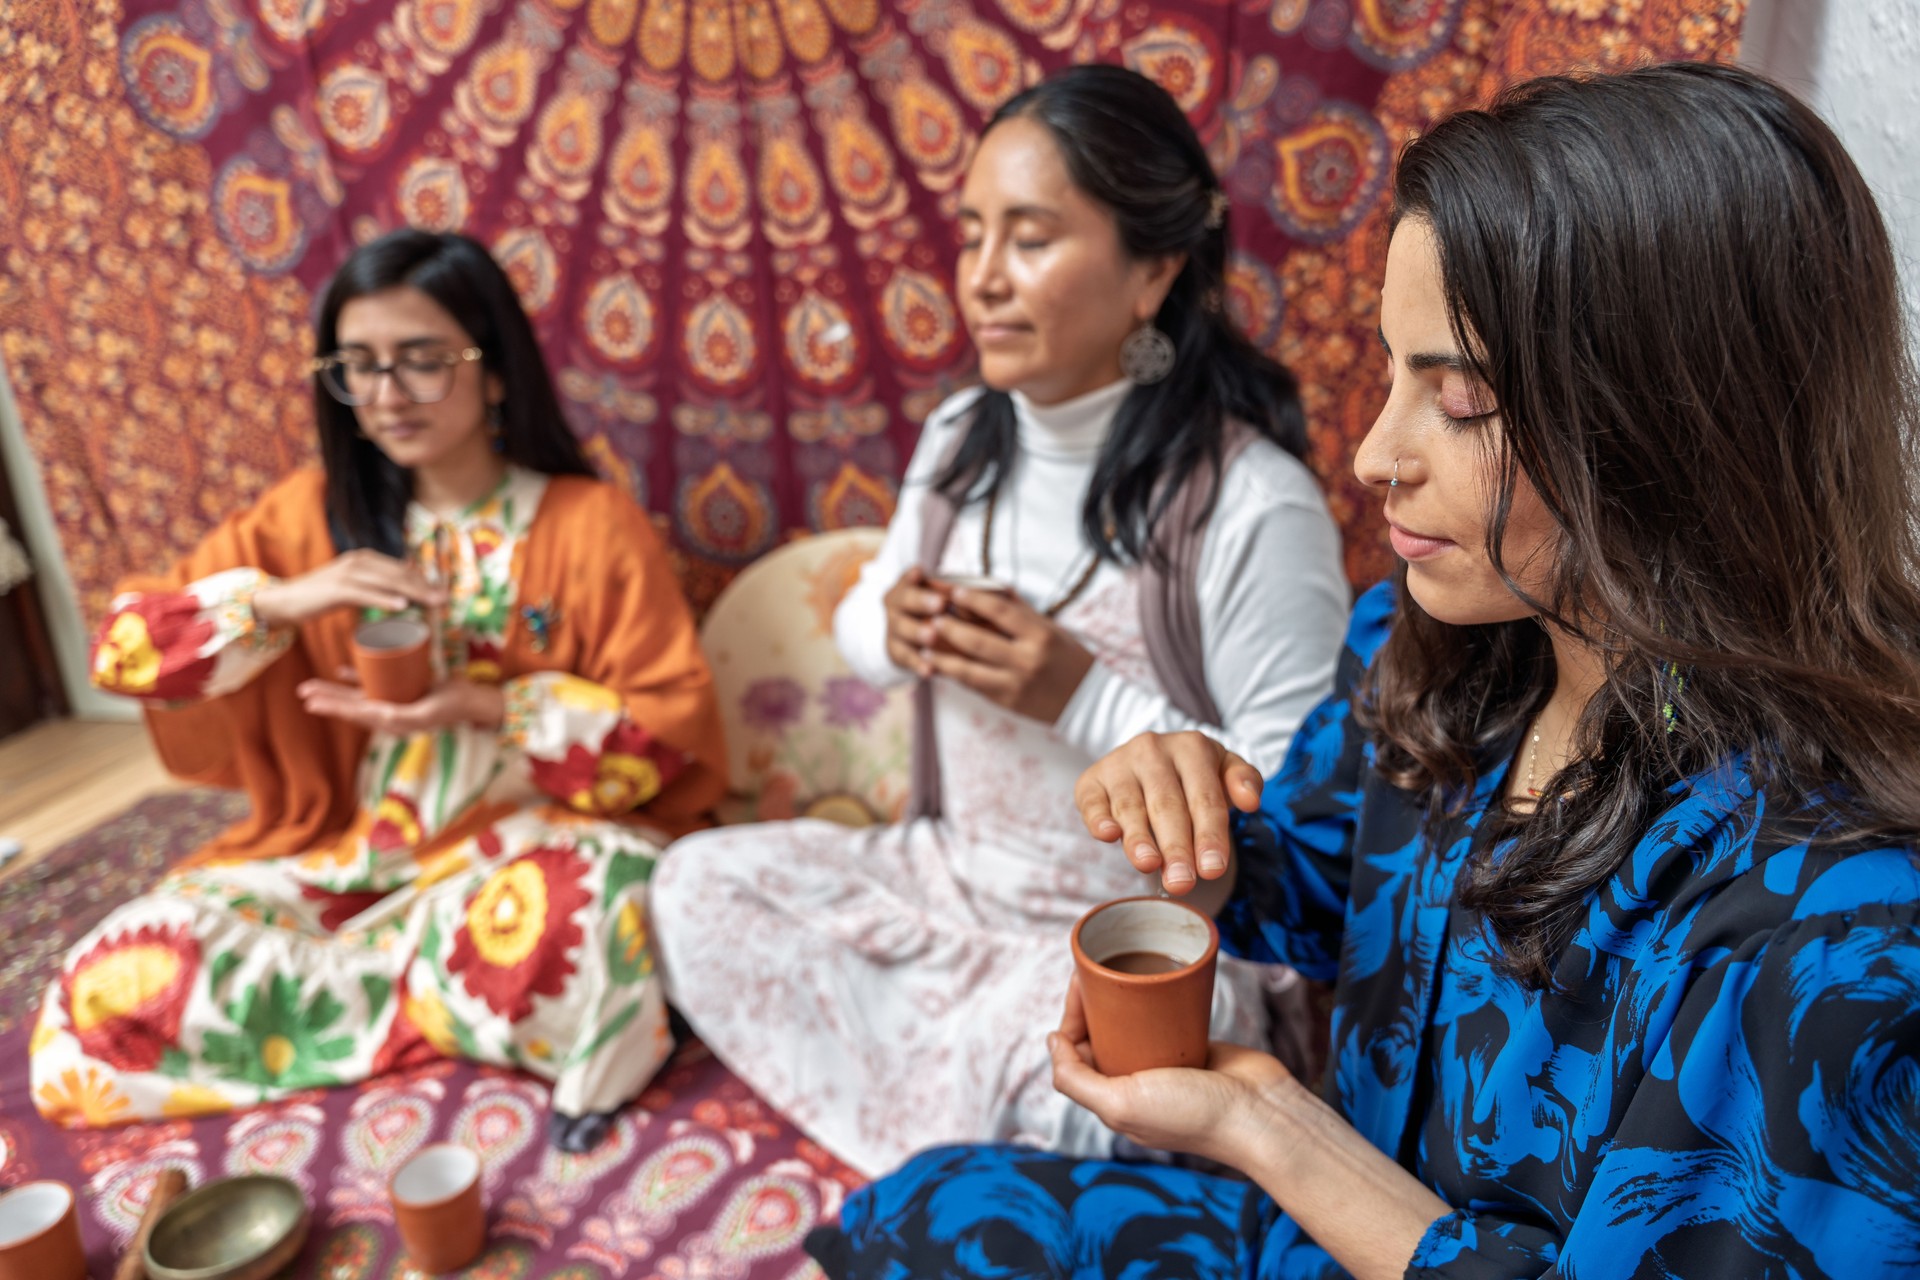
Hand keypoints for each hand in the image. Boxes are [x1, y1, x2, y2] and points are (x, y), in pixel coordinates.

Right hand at [253, 550, 445, 627]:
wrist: (285, 601)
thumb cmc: (321, 596)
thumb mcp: (353, 586)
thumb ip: (375, 585)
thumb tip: (403, 588)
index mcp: (365, 559)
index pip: (401, 569)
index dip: (424, 581)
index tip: (443, 593)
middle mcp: (359, 561)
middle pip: (399, 573)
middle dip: (425, 586)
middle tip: (445, 599)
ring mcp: (348, 574)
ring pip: (388, 582)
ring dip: (414, 593)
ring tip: (433, 603)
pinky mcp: (337, 589)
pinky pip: (366, 594)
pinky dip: (385, 599)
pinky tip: (402, 606)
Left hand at [298, 673, 504, 733]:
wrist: (471, 700)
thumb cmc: (450, 707)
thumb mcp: (425, 714)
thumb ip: (404, 718)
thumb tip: (380, 717)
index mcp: (389, 722)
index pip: (355, 714)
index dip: (332, 706)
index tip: (311, 701)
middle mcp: (388, 714)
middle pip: (351, 705)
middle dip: (326, 698)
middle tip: (303, 690)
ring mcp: (393, 702)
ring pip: (358, 696)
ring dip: (335, 690)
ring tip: (313, 684)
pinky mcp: (401, 691)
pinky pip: (374, 685)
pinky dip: (357, 679)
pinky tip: (342, 671)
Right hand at [883, 566, 948, 677]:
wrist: (915, 635)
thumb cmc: (941, 608)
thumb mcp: (946, 595)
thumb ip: (956, 593)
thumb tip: (980, 594)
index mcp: (907, 585)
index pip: (908, 577)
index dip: (913, 576)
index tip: (921, 573)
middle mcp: (896, 604)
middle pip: (904, 600)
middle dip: (921, 602)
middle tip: (940, 604)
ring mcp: (893, 628)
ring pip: (902, 629)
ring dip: (917, 632)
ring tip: (932, 636)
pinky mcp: (896, 652)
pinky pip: (906, 658)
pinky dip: (917, 664)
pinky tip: (929, 670)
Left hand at [924, 586, 1094, 723]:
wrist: (1087, 700)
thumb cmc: (1068, 657)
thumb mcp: (1049, 627)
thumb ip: (1018, 609)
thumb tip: (985, 586)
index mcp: (1040, 635)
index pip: (1000, 611)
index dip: (973, 600)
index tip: (953, 591)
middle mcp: (1026, 660)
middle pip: (977, 640)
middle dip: (948, 627)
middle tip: (929, 616)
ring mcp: (1014, 684)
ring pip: (968, 668)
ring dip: (941, 655)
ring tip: (922, 642)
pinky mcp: (1006, 702)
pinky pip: (972, 685)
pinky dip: (952, 673)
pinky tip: (936, 664)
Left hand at [1048, 979, 1294, 1168]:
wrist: (1260, 1114)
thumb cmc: (1193, 1115)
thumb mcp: (1121, 1104)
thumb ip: (1077, 1080)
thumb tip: (1051, 1042)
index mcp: (1115, 1101)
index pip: (1078, 1054)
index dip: (1072, 1019)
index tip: (1077, 985)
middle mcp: (1137, 1085)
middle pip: (1102, 1037)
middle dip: (1093, 1004)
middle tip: (1094, 968)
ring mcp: (1166, 1066)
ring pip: (1133, 1027)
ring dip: (1121, 1000)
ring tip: (1117, 967)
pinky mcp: (1195, 1048)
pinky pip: (1166, 1021)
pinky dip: (1154, 1002)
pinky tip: (1150, 979)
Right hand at [1075, 731, 1263, 894]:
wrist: (1151, 761)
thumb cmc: (1194, 776)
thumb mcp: (1225, 770)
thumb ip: (1245, 780)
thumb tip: (1252, 801)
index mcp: (1192, 747)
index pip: (1205, 797)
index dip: (1210, 835)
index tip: (1213, 870)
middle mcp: (1153, 750)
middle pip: (1168, 805)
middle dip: (1176, 847)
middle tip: (1182, 882)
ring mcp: (1119, 764)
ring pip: (1131, 806)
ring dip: (1139, 838)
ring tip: (1149, 865)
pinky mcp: (1091, 780)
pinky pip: (1092, 800)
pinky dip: (1098, 818)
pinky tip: (1108, 835)